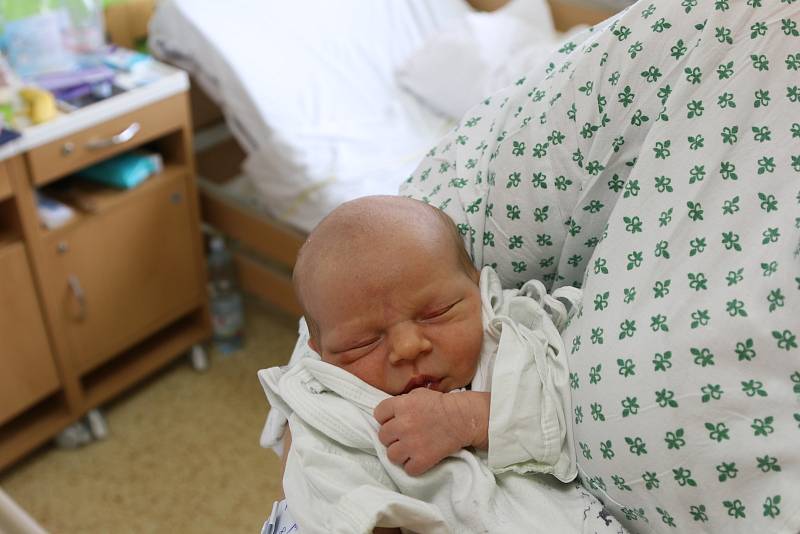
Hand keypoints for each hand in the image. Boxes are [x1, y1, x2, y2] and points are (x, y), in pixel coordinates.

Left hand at [374, 389, 489, 475]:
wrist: (463, 419)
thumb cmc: (442, 405)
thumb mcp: (418, 394)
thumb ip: (401, 402)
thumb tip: (388, 413)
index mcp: (401, 405)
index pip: (378, 414)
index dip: (386, 418)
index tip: (394, 420)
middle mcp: (403, 424)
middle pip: (382, 436)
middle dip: (392, 436)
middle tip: (403, 435)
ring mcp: (411, 443)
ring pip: (391, 455)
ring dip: (400, 453)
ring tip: (410, 449)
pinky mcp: (422, 459)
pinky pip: (407, 469)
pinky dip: (413, 466)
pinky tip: (420, 458)